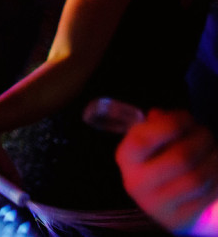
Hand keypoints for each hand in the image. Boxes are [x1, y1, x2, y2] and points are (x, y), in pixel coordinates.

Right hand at [116, 109, 217, 234]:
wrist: (174, 209)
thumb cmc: (164, 165)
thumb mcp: (155, 144)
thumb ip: (157, 126)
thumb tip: (159, 114)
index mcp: (126, 159)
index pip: (143, 139)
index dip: (170, 124)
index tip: (187, 117)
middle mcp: (137, 183)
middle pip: (180, 157)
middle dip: (201, 140)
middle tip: (207, 134)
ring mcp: (158, 205)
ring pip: (198, 178)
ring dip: (214, 160)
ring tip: (214, 152)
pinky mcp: (180, 220)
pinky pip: (208, 195)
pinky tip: (216, 171)